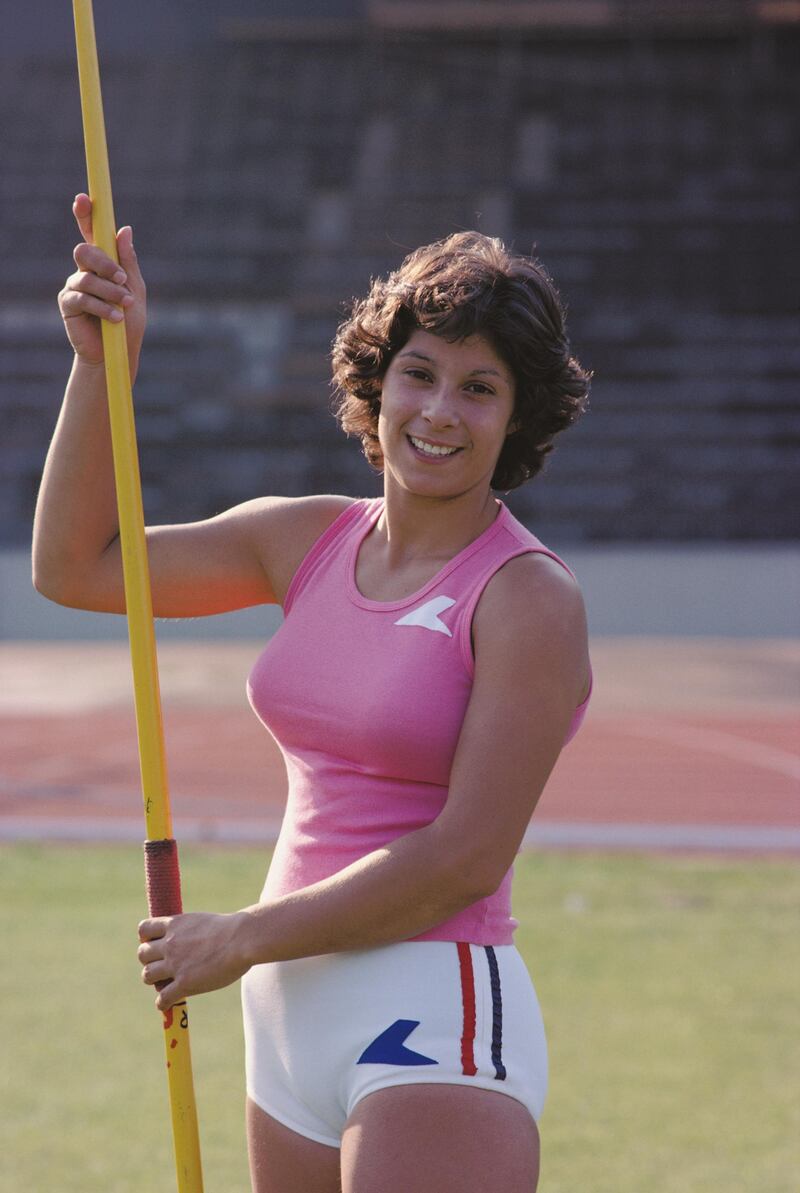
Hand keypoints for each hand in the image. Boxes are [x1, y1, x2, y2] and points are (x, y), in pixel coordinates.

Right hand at [58, 193, 145, 371]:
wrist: (119, 353)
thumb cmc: (129, 322)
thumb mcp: (136, 290)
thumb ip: (129, 262)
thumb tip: (125, 229)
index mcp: (103, 263)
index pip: (92, 233)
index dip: (86, 214)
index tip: (84, 199)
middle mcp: (85, 270)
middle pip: (85, 250)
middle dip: (105, 263)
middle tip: (122, 279)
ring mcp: (74, 286)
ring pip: (86, 276)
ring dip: (110, 291)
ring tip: (125, 306)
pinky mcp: (68, 304)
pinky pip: (82, 297)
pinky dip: (102, 307)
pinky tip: (115, 318)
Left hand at [137, 911, 252, 1011]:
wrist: (242, 939)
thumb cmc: (231, 929)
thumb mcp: (201, 921)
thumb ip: (187, 931)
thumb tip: (185, 940)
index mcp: (174, 924)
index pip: (144, 929)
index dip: (147, 939)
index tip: (157, 945)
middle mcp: (170, 943)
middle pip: (142, 954)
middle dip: (150, 961)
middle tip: (164, 966)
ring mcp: (175, 964)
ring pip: (147, 976)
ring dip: (155, 981)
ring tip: (168, 983)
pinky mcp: (184, 983)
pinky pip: (162, 999)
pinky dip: (163, 1003)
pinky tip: (170, 1002)